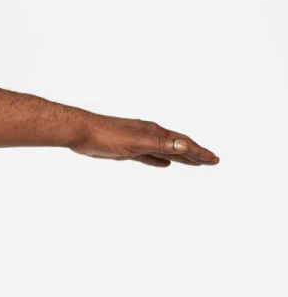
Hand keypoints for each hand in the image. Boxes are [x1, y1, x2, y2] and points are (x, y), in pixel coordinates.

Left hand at [70, 114, 218, 167]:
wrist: (81, 132)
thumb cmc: (106, 136)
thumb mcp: (135, 142)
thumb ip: (159, 144)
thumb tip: (184, 146)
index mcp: (155, 133)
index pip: (183, 143)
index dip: (200, 152)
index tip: (214, 159)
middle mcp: (150, 135)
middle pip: (179, 146)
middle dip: (196, 154)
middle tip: (213, 161)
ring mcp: (139, 142)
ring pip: (166, 151)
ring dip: (182, 157)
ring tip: (195, 162)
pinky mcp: (127, 150)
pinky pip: (149, 156)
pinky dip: (160, 160)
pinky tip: (165, 164)